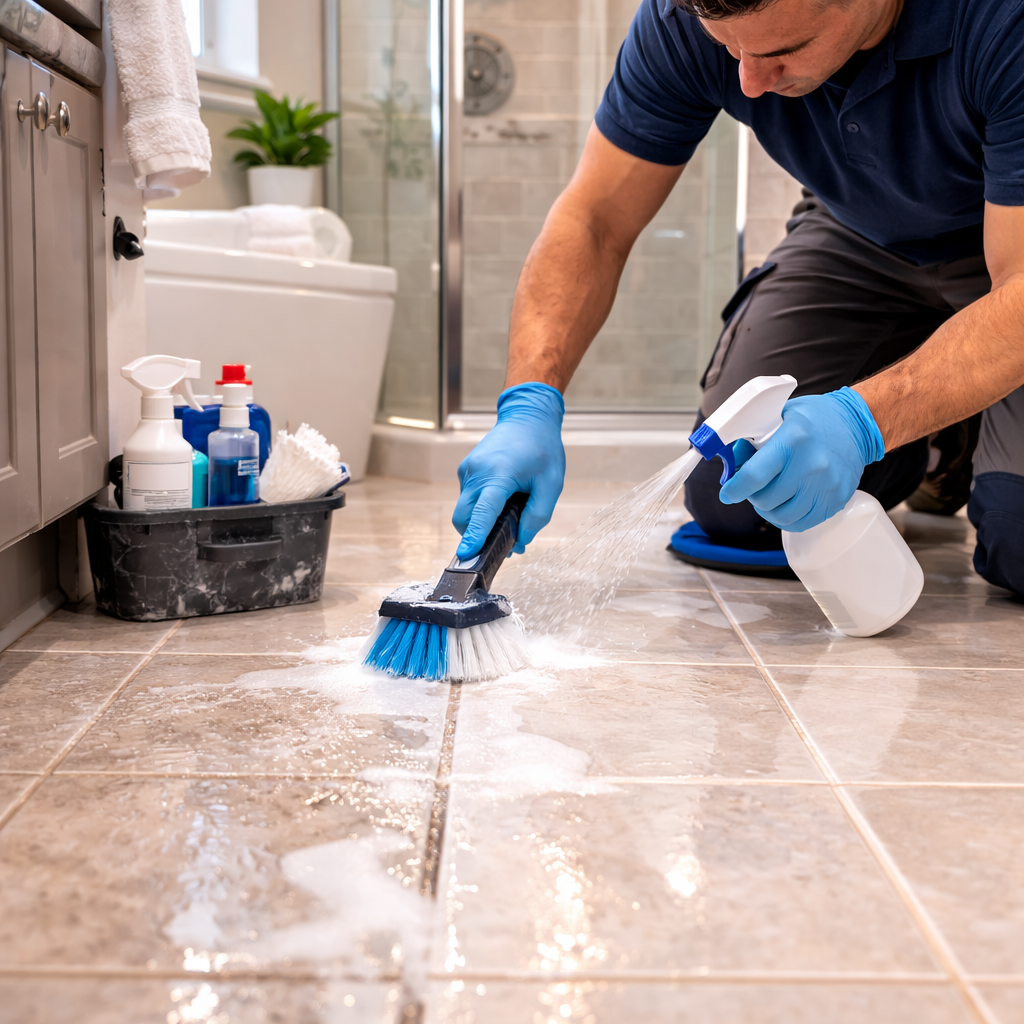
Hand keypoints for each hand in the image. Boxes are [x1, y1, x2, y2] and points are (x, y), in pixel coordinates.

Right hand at [453, 382, 565, 556]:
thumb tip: (521, 540)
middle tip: (504, 543)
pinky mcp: (465, 469)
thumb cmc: (542, 448)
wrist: (527, 416)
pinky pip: (468, 497)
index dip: (475, 535)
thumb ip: (538, 516)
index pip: (483, 511)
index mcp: (499, 474)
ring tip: (510, 514)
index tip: (466, 554)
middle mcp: (476, 472)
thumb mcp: (551, 484)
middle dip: (476, 535)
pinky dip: (481, 506)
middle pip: (464, 517)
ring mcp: (467, 470)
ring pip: (465, 509)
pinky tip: (503, 499)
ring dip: (481, 521)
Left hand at [719, 387, 884, 530]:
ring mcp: (826, 485)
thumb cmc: (814, 418)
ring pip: (783, 517)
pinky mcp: (837, 499)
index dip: (735, 489)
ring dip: (768, 510)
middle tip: (752, 488)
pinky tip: (785, 505)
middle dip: (752, 496)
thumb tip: (731, 465)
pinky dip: (787, 519)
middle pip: (766, 500)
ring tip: (768, 496)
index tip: (728, 493)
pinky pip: (803, 523)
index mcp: (793, 440)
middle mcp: (811, 465)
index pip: (754, 476)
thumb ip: (753, 440)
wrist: (857, 424)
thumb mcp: (779, 416)